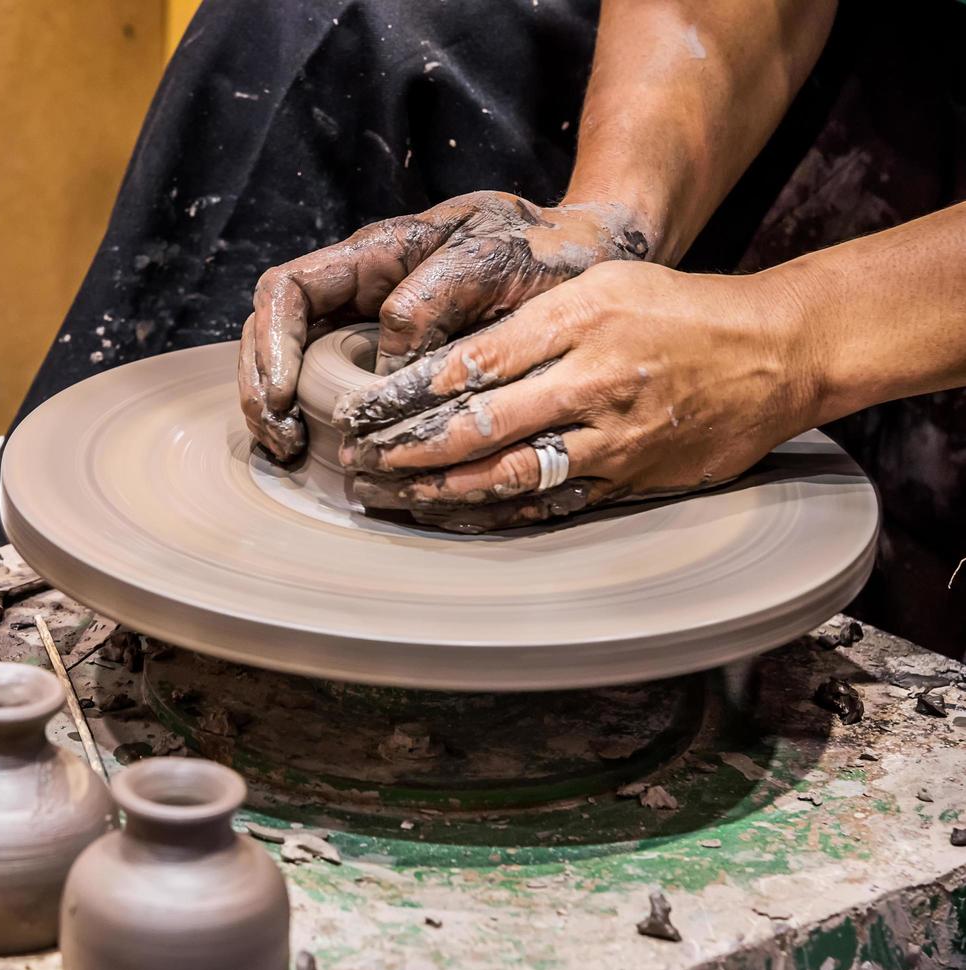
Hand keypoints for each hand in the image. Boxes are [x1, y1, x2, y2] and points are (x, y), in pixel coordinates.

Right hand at [238, 191, 650, 459]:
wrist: (589, 260)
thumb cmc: (544, 251)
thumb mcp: (493, 260)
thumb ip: (433, 299)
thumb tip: (384, 370)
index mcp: (374, 254)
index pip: (287, 290)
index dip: (271, 343)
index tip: (283, 395)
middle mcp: (360, 292)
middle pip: (273, 333)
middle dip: (261, 387)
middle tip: (281, 441)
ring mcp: (370, 328)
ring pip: (294, 365)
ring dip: (279, 411)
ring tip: (290, 453)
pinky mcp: (392, 366)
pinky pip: (335, 391)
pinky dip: (319, 424)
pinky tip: (323, 456)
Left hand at [333, 262, 821, 531]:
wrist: (775, 354)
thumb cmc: (678, 310)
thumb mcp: (601, 286)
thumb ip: (529, 320)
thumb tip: (448, 358)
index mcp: (578, 322)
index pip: (472, 363)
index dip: (407, 394)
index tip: (362, 410)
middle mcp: (591, 383)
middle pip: (480, 425)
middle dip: (409, 450)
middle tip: (360, 462)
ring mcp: (612, 439)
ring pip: (510, 476)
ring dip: (443, 491)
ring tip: (394, 496)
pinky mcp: (630, 479)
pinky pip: (551, 504)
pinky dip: (497, 514)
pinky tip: (455, 516)